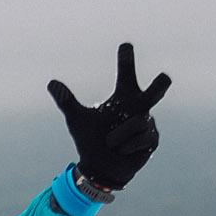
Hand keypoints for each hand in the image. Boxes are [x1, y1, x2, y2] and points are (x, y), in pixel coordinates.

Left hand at [47, 42, 171, 193]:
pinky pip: (140, 138)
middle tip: (164, 77)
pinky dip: (126, 146)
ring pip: (137, 122)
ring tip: (112, 143)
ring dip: (118, 136)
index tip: (125, 46)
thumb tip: (51, 83)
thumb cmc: (90, 140)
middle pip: (157, 89)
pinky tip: (122, 150)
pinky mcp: (153, 139)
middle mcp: (139, 105)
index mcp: (123, 96)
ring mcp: (148, 122)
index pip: (127, 73)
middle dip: (161, 84)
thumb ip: (66, 101)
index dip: (126, 60)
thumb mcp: (77, 119)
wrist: (99, 169)